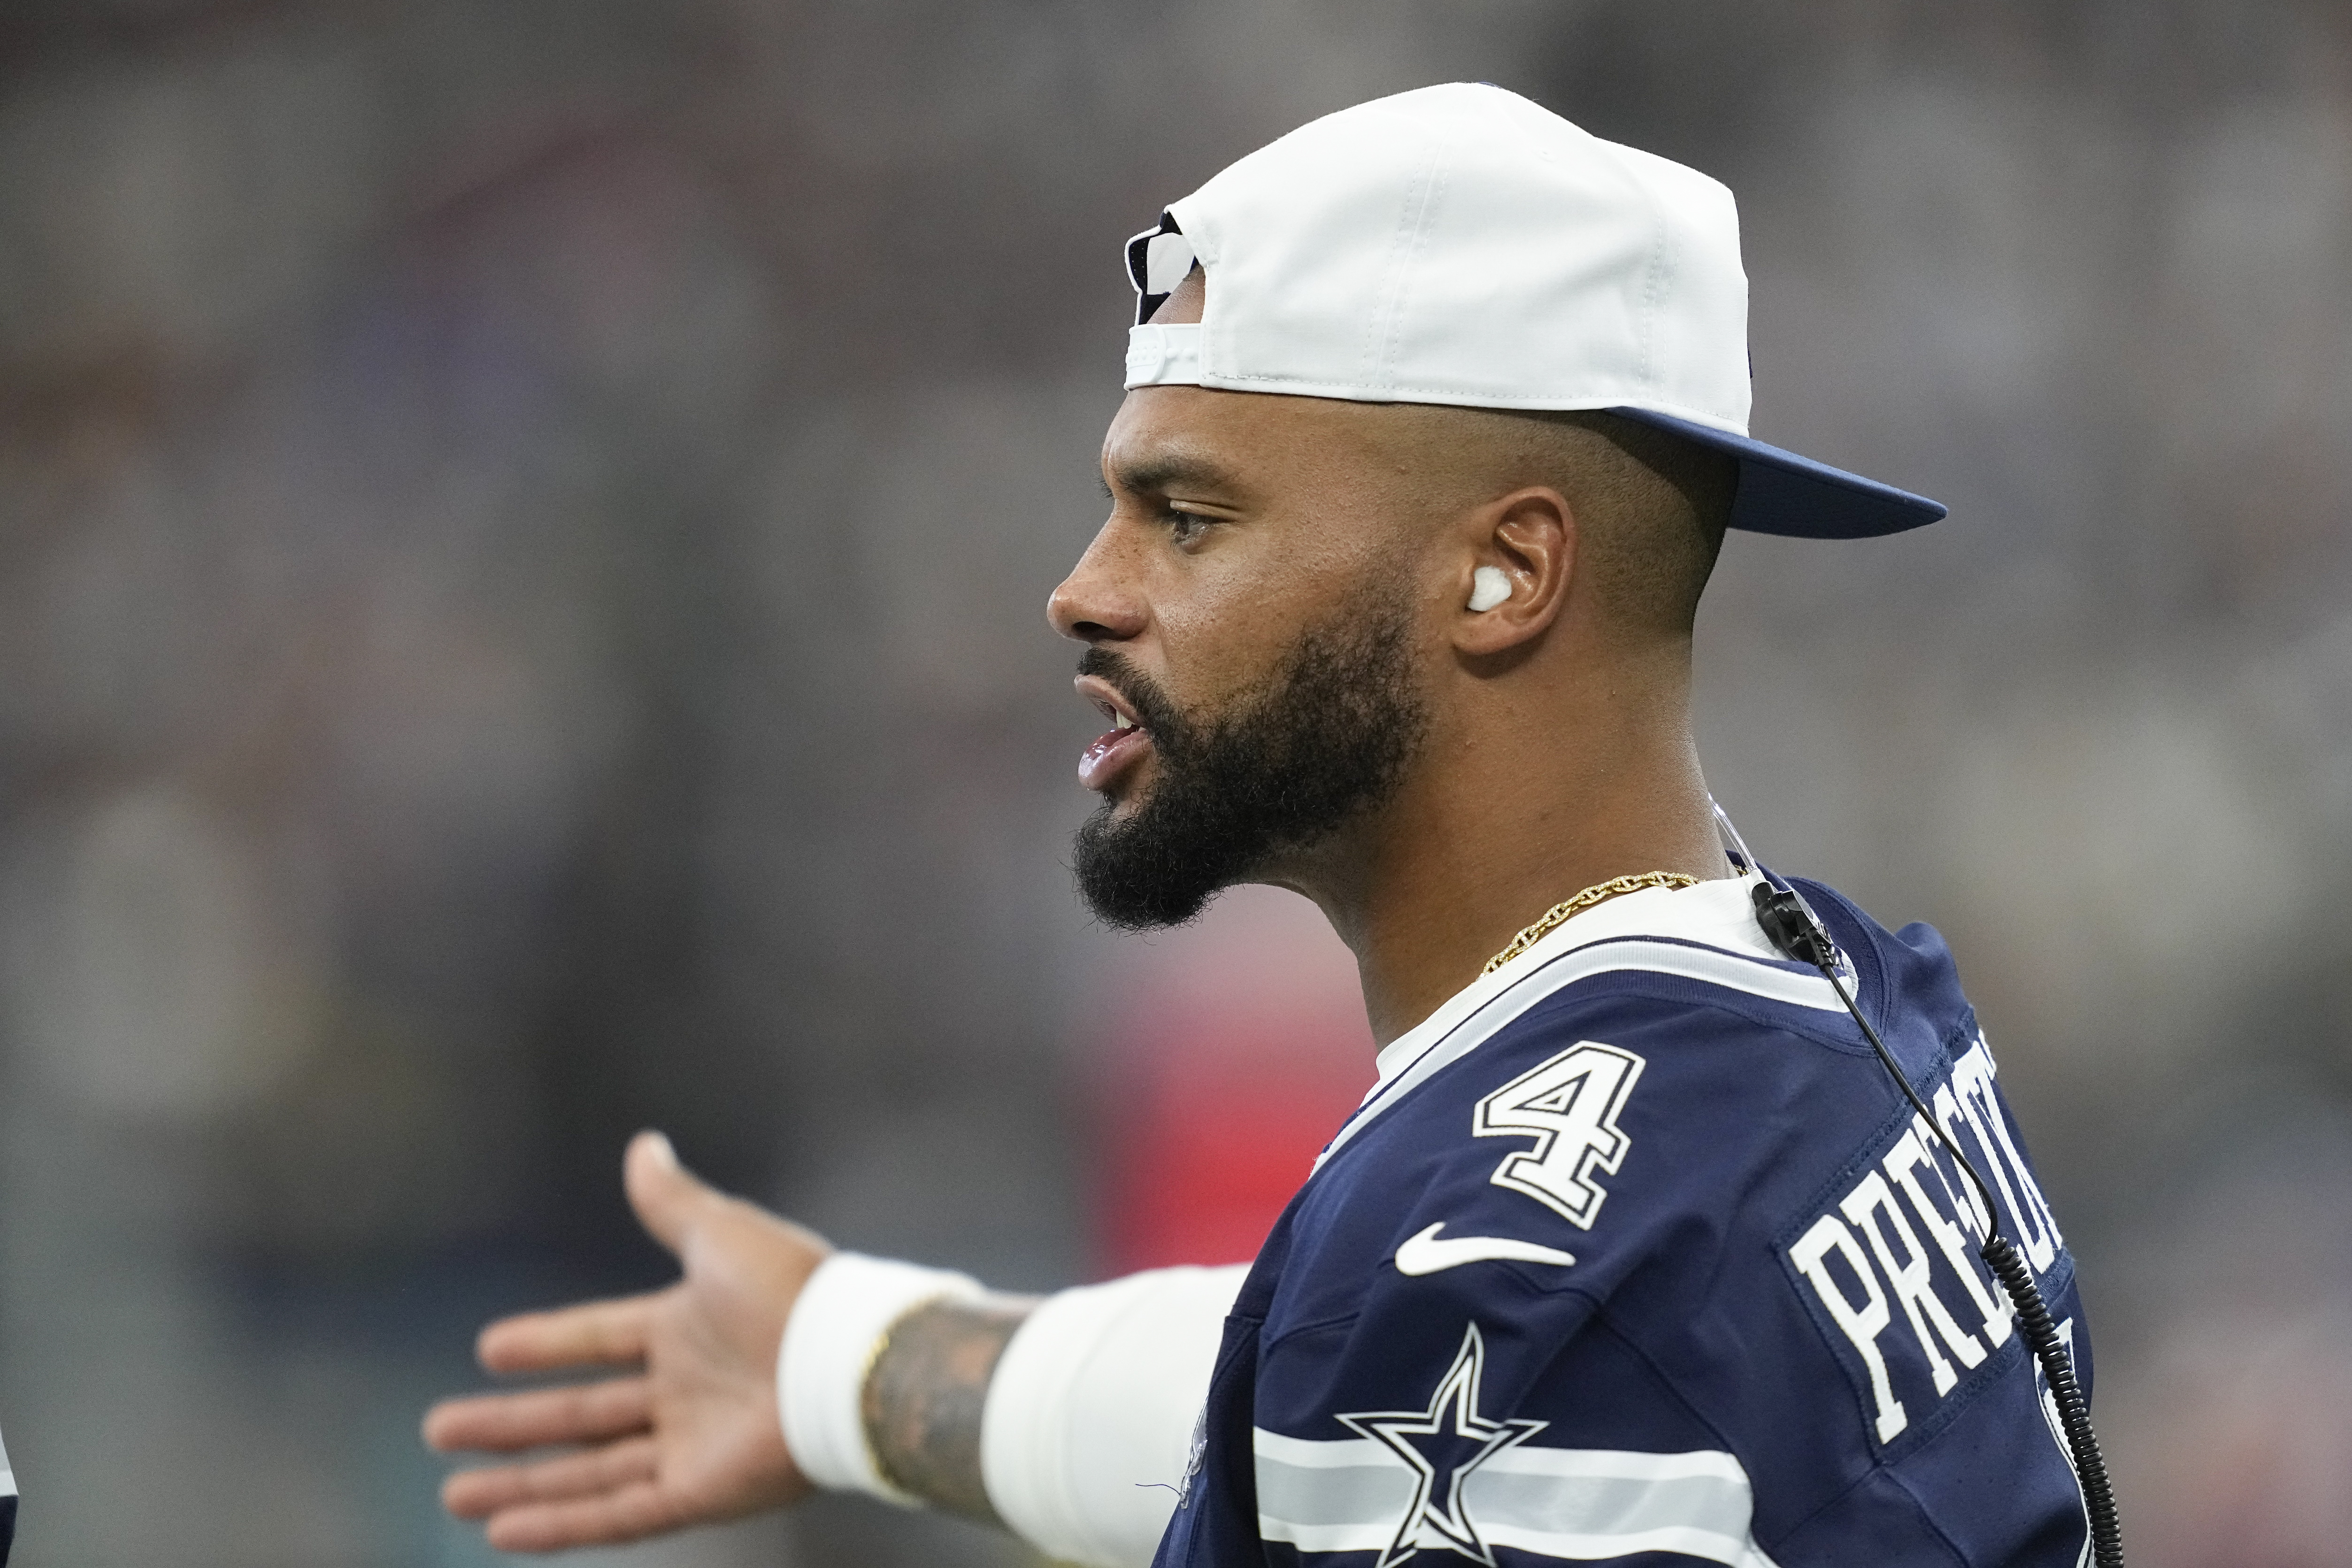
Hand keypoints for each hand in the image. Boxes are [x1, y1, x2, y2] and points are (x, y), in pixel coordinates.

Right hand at [424, 1131, 831, 1550]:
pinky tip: (505, 1532)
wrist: (843, 1357)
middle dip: (509, 1425)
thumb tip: (643, 1144)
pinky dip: (562, 1523)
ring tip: (454, 1494)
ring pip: (587, 1471)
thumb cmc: (789, 1289)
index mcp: (687, 1328)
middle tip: (440, 1430)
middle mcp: (684, 1391)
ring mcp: (691, 1446)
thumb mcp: (717, 1232)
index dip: (546, 1344)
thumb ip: (671, 1200)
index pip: (598, 1338)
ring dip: (520, 1484)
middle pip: (578, 1413)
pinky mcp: (700, 1494)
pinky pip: (617, 1514)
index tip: (488, 1348)